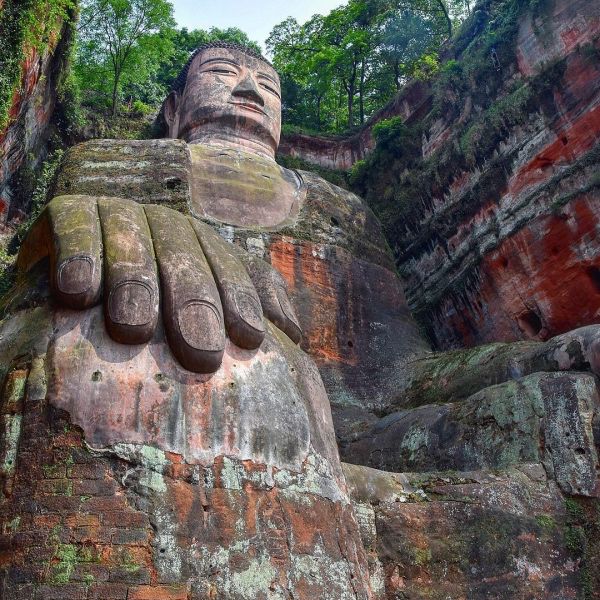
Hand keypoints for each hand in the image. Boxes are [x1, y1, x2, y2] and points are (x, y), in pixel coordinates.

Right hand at [17, 195, 301, 372]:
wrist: (69, 288)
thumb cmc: (145, 315)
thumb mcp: (196, 313)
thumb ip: (245, 309)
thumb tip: (291, 333)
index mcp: (201, 247)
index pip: (229, 269)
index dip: (241, 300)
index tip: (250, 340)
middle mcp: (165, 226)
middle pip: (186, 258)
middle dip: (194, 302)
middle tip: (201, 352)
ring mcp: (118, 214)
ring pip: (134, 242)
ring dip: (135, 281)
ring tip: (133, 329)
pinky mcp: (69, 210)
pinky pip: (75, 223)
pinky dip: (79, 253)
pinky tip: (77, 291)